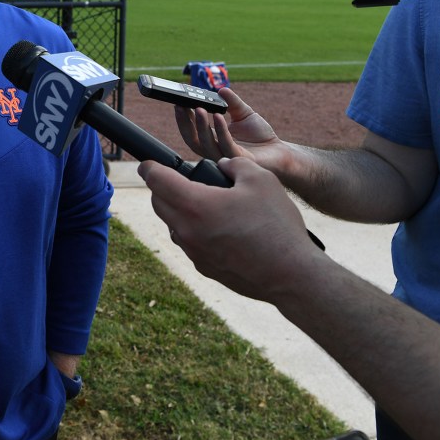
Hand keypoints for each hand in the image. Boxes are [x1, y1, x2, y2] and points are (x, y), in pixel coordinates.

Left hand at [137, 157, 323, 302]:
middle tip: (181, 180)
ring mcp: (194, 252)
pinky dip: (195, 231)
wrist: (292, 275)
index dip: (149, 167)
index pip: (156, 180)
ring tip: (207, 204)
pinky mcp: (204, 268)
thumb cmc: (276, 225)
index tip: (148, 164)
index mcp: (195, 205)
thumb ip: (235, 164)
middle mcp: (186, 231)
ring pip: (173, 225)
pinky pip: (190, 243)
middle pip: (158, 203)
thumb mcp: (260, 179)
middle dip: (163, 188)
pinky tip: (220, 228)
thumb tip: (223, 165)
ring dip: (180, 211)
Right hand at [174, 87, 285, 169]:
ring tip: (198, 109)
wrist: (279, 151)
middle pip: (192, 139)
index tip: (178, 103)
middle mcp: (214, 150)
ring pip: (205, 143)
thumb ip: (231, 102)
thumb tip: (221, 89)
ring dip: (200, 125)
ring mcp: (224, 156)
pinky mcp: (237, 159)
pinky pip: (225, 143)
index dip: (184, 118)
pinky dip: (219, 130)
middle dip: (184, 123)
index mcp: (212, 141)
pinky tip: (217, 116)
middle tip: (181, 106)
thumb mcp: (243, 114)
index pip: (193, 131)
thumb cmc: (261, 136)